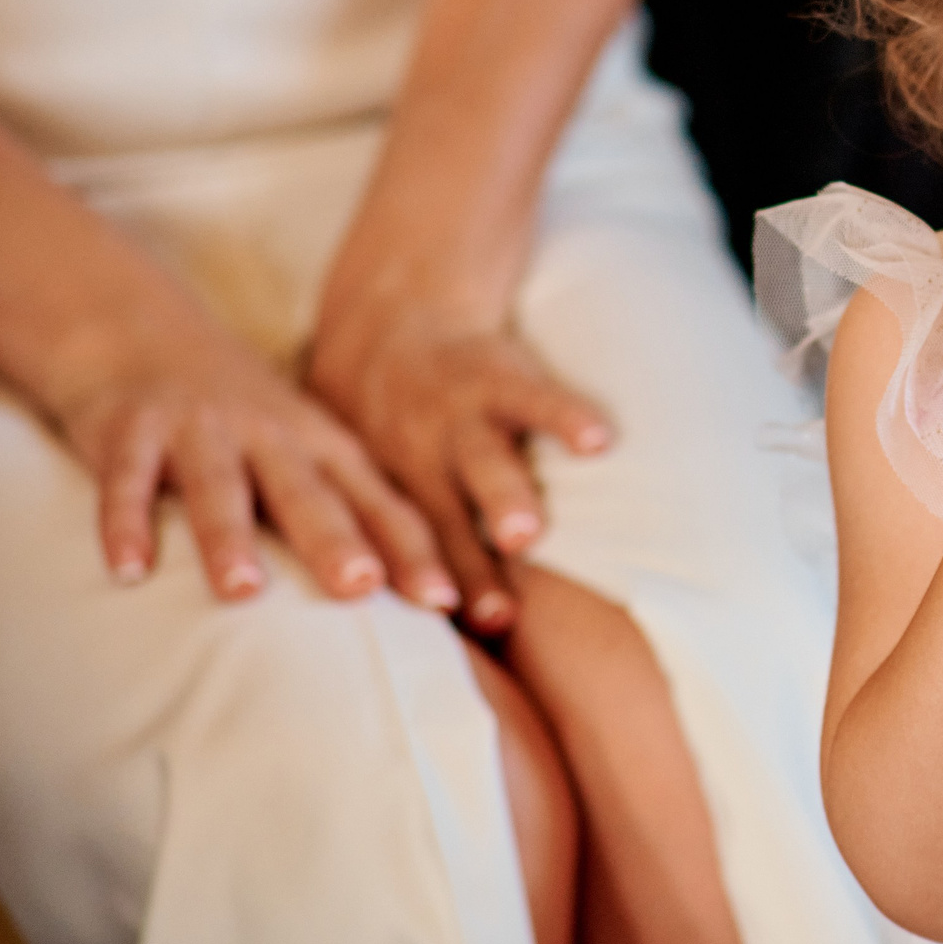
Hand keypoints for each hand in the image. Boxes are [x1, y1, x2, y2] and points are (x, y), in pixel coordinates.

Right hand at [45, 310, 455, 608]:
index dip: (413, 552)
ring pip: (220, 486)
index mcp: (323, 449)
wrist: (141, 331)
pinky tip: (128, 571)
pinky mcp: (131, 429)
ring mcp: (200, 429)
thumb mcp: (306, 453)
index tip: (445, 602)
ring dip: (230, 537)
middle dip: (337, 541)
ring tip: (242, 592)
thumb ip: (351, 512)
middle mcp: (270, 436)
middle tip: (362, 588)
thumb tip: (426, 597)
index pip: (379, 505)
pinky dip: (125, 524)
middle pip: (309, 494)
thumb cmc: (245, 419)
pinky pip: (128, 481)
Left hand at [307, 297, 610, 632]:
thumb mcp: (343, 464)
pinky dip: (567, 416)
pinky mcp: (503, 376)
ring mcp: (461, 416)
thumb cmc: (371, 412)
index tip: (435, 622)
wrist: (394, 313)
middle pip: (442, 518)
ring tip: (524, 533)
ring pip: (483, 460)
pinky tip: (599, 442)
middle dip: (463, 563)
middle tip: (489, 614)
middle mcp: (419, 454)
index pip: (398, 542)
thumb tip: (357, 630)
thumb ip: (361, 530)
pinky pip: (539, 396)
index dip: (414, 578)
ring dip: (502, 497)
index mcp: (381, 481)